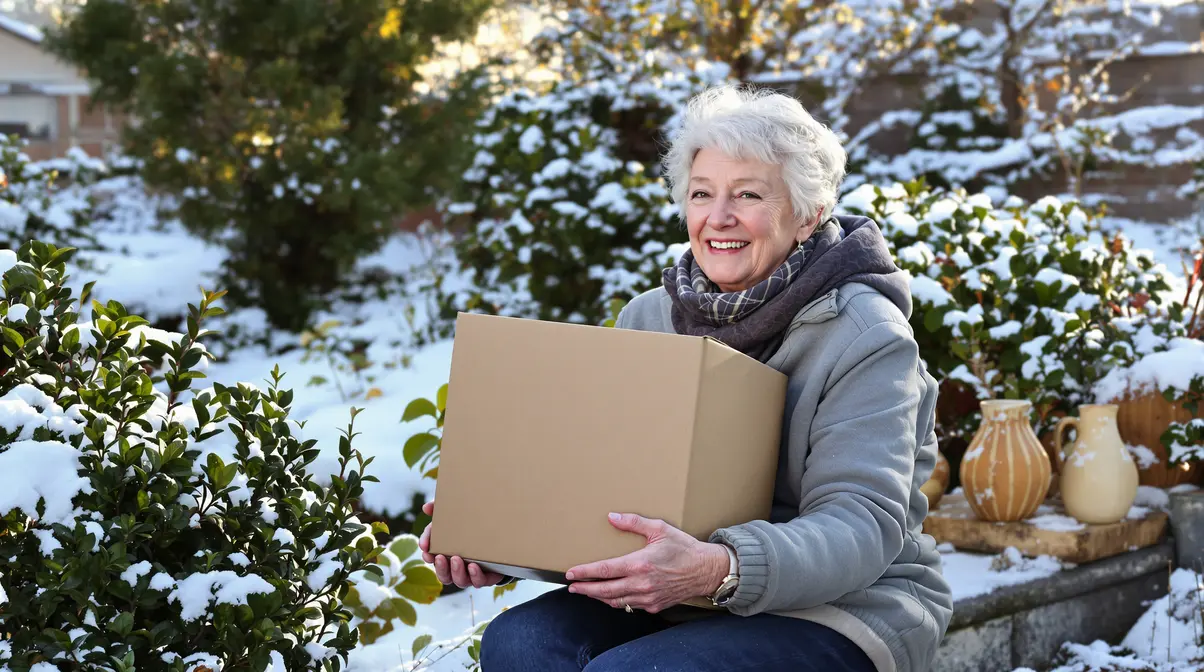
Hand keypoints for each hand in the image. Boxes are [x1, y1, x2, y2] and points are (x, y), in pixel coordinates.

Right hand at [418, 500, 505, 588]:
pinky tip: (474, 566)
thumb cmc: (474, 527)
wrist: (504, 537)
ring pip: (460, 580)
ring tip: (456, 559)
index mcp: (448, 555)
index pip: (433, 558)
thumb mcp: (457, 516)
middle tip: (439, 556)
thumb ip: (441, 510)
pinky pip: (480, 581)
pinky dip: (475, 576)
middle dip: (440, 567)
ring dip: (456, 571)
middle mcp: (458, 568)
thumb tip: (426, 507)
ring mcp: (472, 574)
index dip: (428, 555)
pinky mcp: (488, 576)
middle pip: (444, 575)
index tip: (426, 549)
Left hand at [565, 513, 729, 613]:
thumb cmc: (684, 548)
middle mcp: (641, 583)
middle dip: (586, 589)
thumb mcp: (660, 529)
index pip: (604, 571)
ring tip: (588, 592)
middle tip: (572, 587)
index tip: (571, 573)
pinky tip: (612, 597)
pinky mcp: (654, 605)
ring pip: (616, 601)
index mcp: (639, 564)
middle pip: (605, 591)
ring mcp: (648, 597)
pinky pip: (630, 606)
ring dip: (599, 597)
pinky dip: (618, 601)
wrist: (706, 570)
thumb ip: (633, 522)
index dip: (585, 573)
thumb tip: (612, 517)